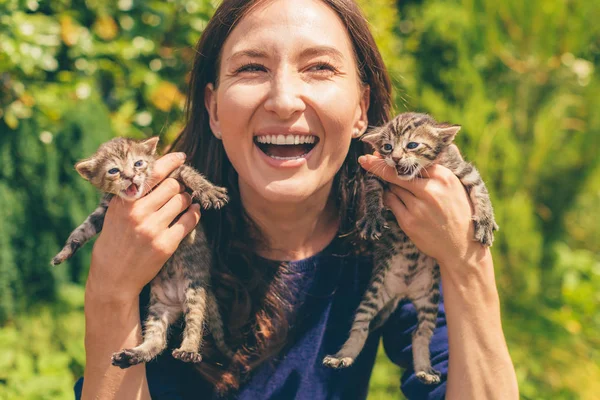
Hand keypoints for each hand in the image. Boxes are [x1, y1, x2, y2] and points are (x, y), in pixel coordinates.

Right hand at [86, 152, 201, 303]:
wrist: (113, 277)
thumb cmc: (115, 241)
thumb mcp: (115, 213)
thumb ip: (131, 193)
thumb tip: (155, 171)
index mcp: (124, 201)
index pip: (151, 173)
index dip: (170, 162)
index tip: (180, 157)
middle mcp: (138, 212)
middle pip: (172, 185)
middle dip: (178, 186)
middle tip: (179, 189)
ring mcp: (153, 229)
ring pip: (182, 200)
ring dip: (186, 199)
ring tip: (183, 202)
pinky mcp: (166, 244)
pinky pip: (189, 220)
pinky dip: (194, 214)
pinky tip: (192, 212)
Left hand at [358, 154, 485, 269]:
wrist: (462, 247)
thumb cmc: (458, 213)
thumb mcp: (458, 186)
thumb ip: (442, 167)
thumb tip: (440, 140)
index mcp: (443, 177)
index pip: (413, 161)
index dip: (396, 157)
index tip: (380, 150)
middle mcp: (430, 190)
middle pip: (397, 173)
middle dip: (381, 165)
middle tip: (366, 159)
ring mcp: (418, 207)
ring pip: (392, 188)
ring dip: (389, 185)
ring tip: (392, 185)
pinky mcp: (409, 222)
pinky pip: (390, 203)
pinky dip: (389, 198)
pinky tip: (394, 198)